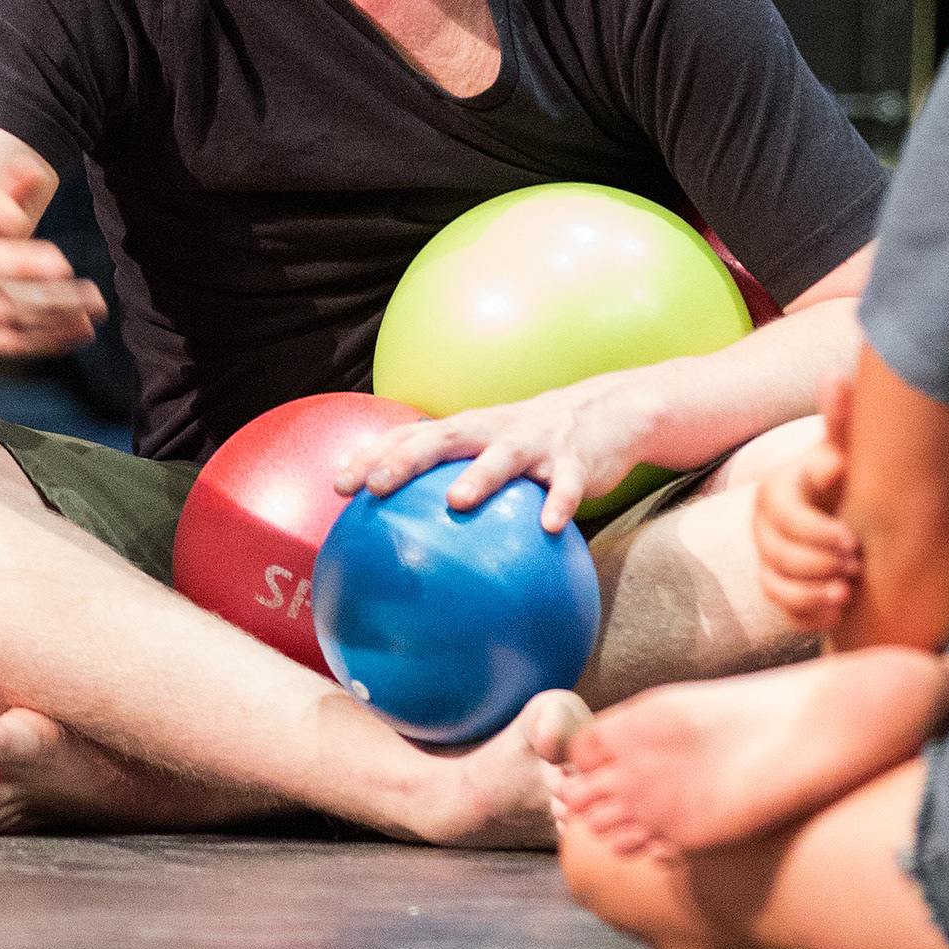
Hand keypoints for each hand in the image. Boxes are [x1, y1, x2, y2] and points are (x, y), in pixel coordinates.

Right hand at [0, 162, 105, 360]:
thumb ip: (12, 190)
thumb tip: (32, 171)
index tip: (19, 220)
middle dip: (22, 266)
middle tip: (63, 268)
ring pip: (1, 308)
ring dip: (50, 308)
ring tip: (91, 303)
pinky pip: (7, 341)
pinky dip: (47, 338)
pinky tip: (80, 328)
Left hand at [337, 380, 656, 535]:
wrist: (610, 412)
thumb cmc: (533, 442)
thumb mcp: (490, 451)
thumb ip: (454, 479)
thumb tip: (408, 535)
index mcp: (468, 429)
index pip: (409, 436)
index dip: (372, 456)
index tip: (339, 485)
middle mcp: (494, 430)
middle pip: (443, 439)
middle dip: (406, 461)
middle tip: (377, 487)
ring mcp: (536, 442)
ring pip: (504, 457)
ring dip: (480, 476)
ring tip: (457, 502)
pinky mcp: (577, 460)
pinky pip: (568, 485)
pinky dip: (559, 502)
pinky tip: (549, 527)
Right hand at [754, 436, 857, 629]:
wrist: (860, 516)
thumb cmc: (854, 479)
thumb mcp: (848, 451)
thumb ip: (841, 422)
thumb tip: (834, 377)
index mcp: (776, 491)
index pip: (786, 519)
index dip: (819, 534)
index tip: (855, 540)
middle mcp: (764, 527)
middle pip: (779, 556)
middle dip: (819, 564)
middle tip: (858, 566)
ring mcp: (768, 560)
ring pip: (776, 587)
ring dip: (813, 594)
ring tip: (848, 592)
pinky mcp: (781, 590)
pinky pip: (784, 612)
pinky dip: (811, 616)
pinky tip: (840, 612)